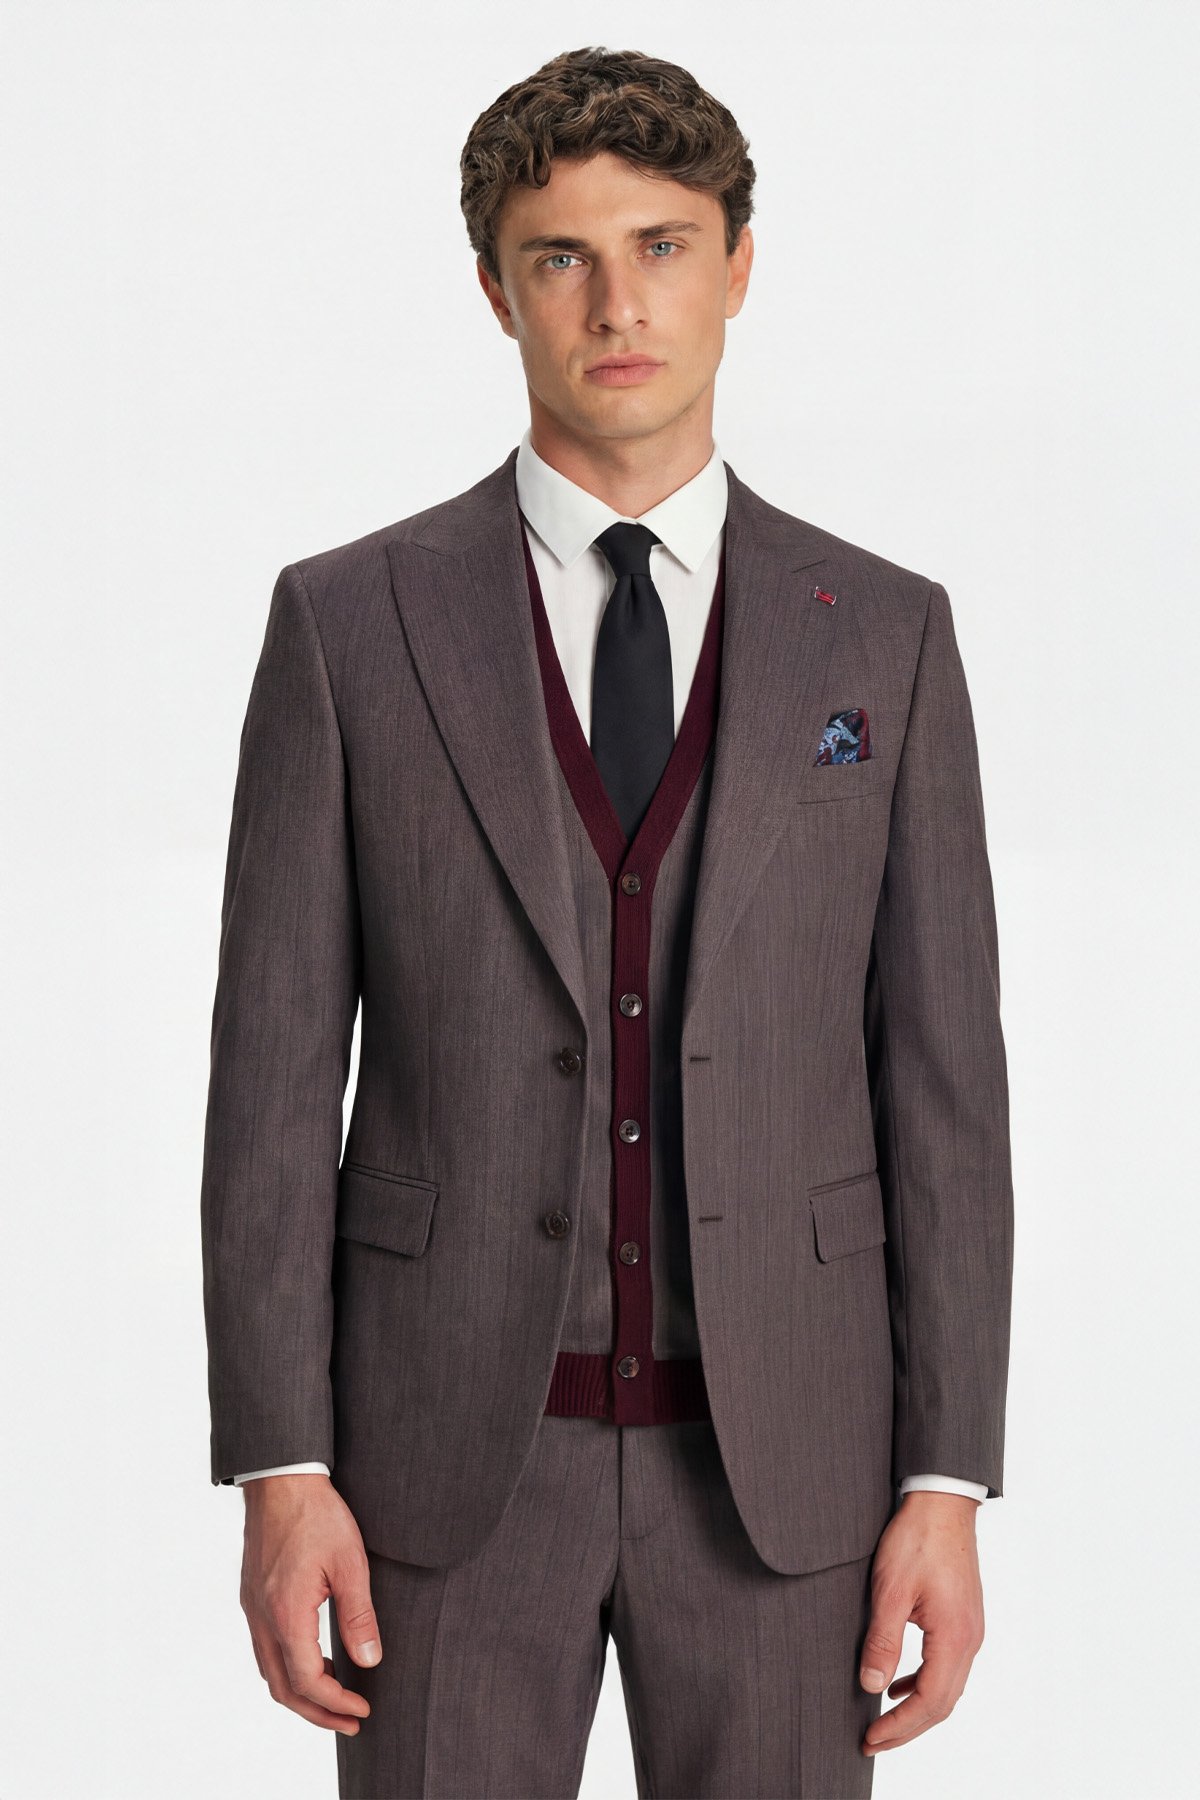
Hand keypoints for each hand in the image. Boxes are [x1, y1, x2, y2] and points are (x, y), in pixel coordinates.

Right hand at [239, 1472, 379, 1736]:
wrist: (281, 1479)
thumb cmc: (317, 1514)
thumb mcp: (350, 1562)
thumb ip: (359, 1615)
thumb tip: (370, 1662)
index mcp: (286, 1614)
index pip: (308, 1681)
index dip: (336, 1703)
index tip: (362, 1708)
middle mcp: (262, 1618)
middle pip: (283, 1689)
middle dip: (317, 1713)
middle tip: (350, 1721)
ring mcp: (252, 1608)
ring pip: (270, 1672)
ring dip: (301, 1693)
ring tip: (336, 1696)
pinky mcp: (252, 1597)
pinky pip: (264, 1649)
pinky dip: (288, 1668)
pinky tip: (315, 1658)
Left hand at [859, 1490, 984, 1756]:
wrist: (943, 1502)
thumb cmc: (917, 1539)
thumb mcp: (890, 1589)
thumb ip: (883, 1641)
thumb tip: (872, 1685)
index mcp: (954, 1637)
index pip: (929, 1702)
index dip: (899, 1727)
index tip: (871, 1739)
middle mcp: (970, 1640)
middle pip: (942, 1704)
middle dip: (907, 1728)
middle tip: (872, 1741)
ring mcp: (970, 1630)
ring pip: (947, 1687)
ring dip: (916, 1709)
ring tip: (883, 1720)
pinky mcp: (963, 1619)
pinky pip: (947, 1666)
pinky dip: (923, 1683)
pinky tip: (899, 1683)